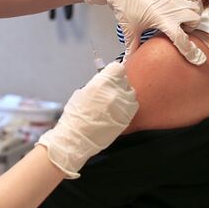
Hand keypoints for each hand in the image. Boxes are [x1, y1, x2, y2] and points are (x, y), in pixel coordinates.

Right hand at [38, 62, 138, 177]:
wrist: (77, 139)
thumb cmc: (75, 116)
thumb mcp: (82, 93)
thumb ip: (97, 85)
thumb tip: (105, 81)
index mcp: (102, 83)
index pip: (118, 68)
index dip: (113, 72)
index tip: (110, 75)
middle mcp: (116, 92)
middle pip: (125, 80)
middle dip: (118, 83)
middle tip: (110, 90)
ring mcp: (124, 106)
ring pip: (131, 93)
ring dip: (124, 95)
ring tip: (114, 101)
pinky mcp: (128, 117)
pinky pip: (133, 106)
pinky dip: (127, 106)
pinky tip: (118, 110)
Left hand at [81, 0, 205, 64]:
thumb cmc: (125, 7)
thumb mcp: (130, 30)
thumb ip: (132, 48)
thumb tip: (126, 64)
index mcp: (163, 20)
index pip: (182, 39)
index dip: (190, 52)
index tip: (197, 60)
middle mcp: (173, 8)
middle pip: (195, 21)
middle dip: (190, 29)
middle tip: (178, 31)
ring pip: (196, 8)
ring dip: (192, 16)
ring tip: (180, 21)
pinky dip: (194, 3)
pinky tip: (185, 8)